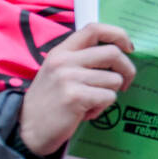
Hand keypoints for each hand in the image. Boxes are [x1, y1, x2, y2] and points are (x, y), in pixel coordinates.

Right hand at [18, 22, 135, 155]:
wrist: (29, 129)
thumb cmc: (51, 101)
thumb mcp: (60, 72)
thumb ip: (83, 60)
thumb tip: (120, 55)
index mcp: (61, 51)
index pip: (94, 28)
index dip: (118, 35)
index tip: (128, 48)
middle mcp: (64, 60)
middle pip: (113, 53)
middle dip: (127, 69)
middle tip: (124, 83)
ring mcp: (69, 78)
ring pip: (114, 79)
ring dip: (110, 94)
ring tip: (91, 102)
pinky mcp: (75, 97)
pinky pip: (108, 97)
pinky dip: (103, 108)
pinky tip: (86, 112)